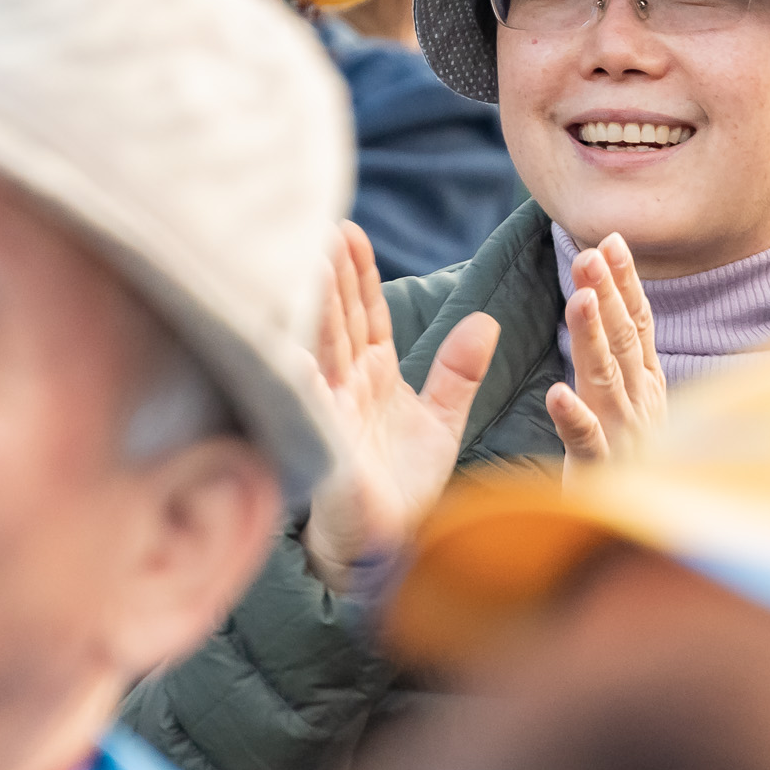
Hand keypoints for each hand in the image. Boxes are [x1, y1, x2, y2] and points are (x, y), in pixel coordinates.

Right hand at [301, 220, 496, 590]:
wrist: (387, 547)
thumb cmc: (403, 488)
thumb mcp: (440, 422)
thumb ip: (458, 372)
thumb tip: (484, 320)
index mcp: (372, 376)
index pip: (363, 314)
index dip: (357, 274)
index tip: (350, 231)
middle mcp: (345, 386)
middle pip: (336, 318)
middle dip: (328, 272)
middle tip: (318, 222)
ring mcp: (329, 411)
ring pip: (319, 347)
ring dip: (311, 303)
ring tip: (302, 257)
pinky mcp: (324, 443)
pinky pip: (308, 400)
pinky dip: (296, 368)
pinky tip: (286, 337)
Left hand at [550, 235, 664, 465]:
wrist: (639, 538)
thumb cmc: (629, 467)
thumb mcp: (629, 408)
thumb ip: (619, 363)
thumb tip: (602, 308)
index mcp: (646, 385)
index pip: (636, 323)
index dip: (625, 281)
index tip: (610, 240)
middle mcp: (642, 404)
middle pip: (623, 339)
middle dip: (608, 292)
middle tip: (591, 252)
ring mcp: (626, 437)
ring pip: (606, 379)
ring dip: (593, 336)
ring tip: (578, 299)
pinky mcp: (603, 473)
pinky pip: (586, 442)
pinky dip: (574, 417)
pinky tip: (557, 394)